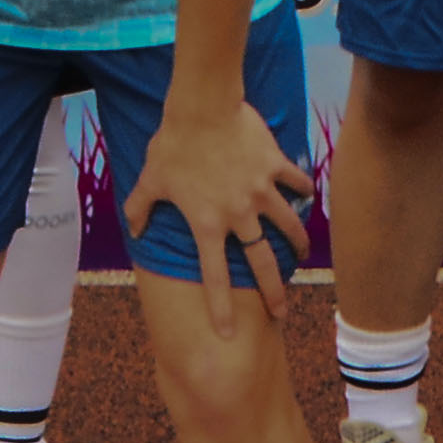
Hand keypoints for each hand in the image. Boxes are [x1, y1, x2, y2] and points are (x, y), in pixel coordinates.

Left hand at [121, 91, 312, 338]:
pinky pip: (295, 182)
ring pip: (287, 226)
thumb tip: (135, 228)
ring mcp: (261, 191)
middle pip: (261, 263)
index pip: (214, 277)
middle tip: (282, 312)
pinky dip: (303, 190)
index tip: (227, 334)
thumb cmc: (173, 144)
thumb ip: (140, 207)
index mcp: (207, 224)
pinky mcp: (274, 166)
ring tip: (304, 253)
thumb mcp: (150, 179)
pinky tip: (308, 195)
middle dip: (273, 292)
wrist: (203, 108)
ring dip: (297, 242)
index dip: (220, 308)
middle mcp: (238, 215)